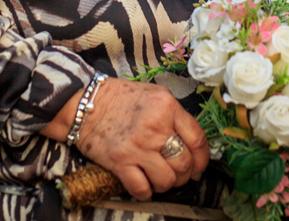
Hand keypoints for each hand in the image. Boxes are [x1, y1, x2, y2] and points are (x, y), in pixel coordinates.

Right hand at [74, 78, 208, 200]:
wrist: (85, 104)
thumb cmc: (120, 99)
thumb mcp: (154, 95)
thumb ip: (174, 115)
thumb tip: (191, 144)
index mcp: (167, 107)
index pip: (197, 139)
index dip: (202, 158)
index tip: (199, 166)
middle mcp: (155, 126)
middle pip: (184, 163)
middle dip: (185, 174)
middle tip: (179, 175)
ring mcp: (138, 146)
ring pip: (167, 179)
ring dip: (166, 184)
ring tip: (160, 179)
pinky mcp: (120, 162)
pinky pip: (142, 188)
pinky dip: (146, 192)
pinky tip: (144, 186)